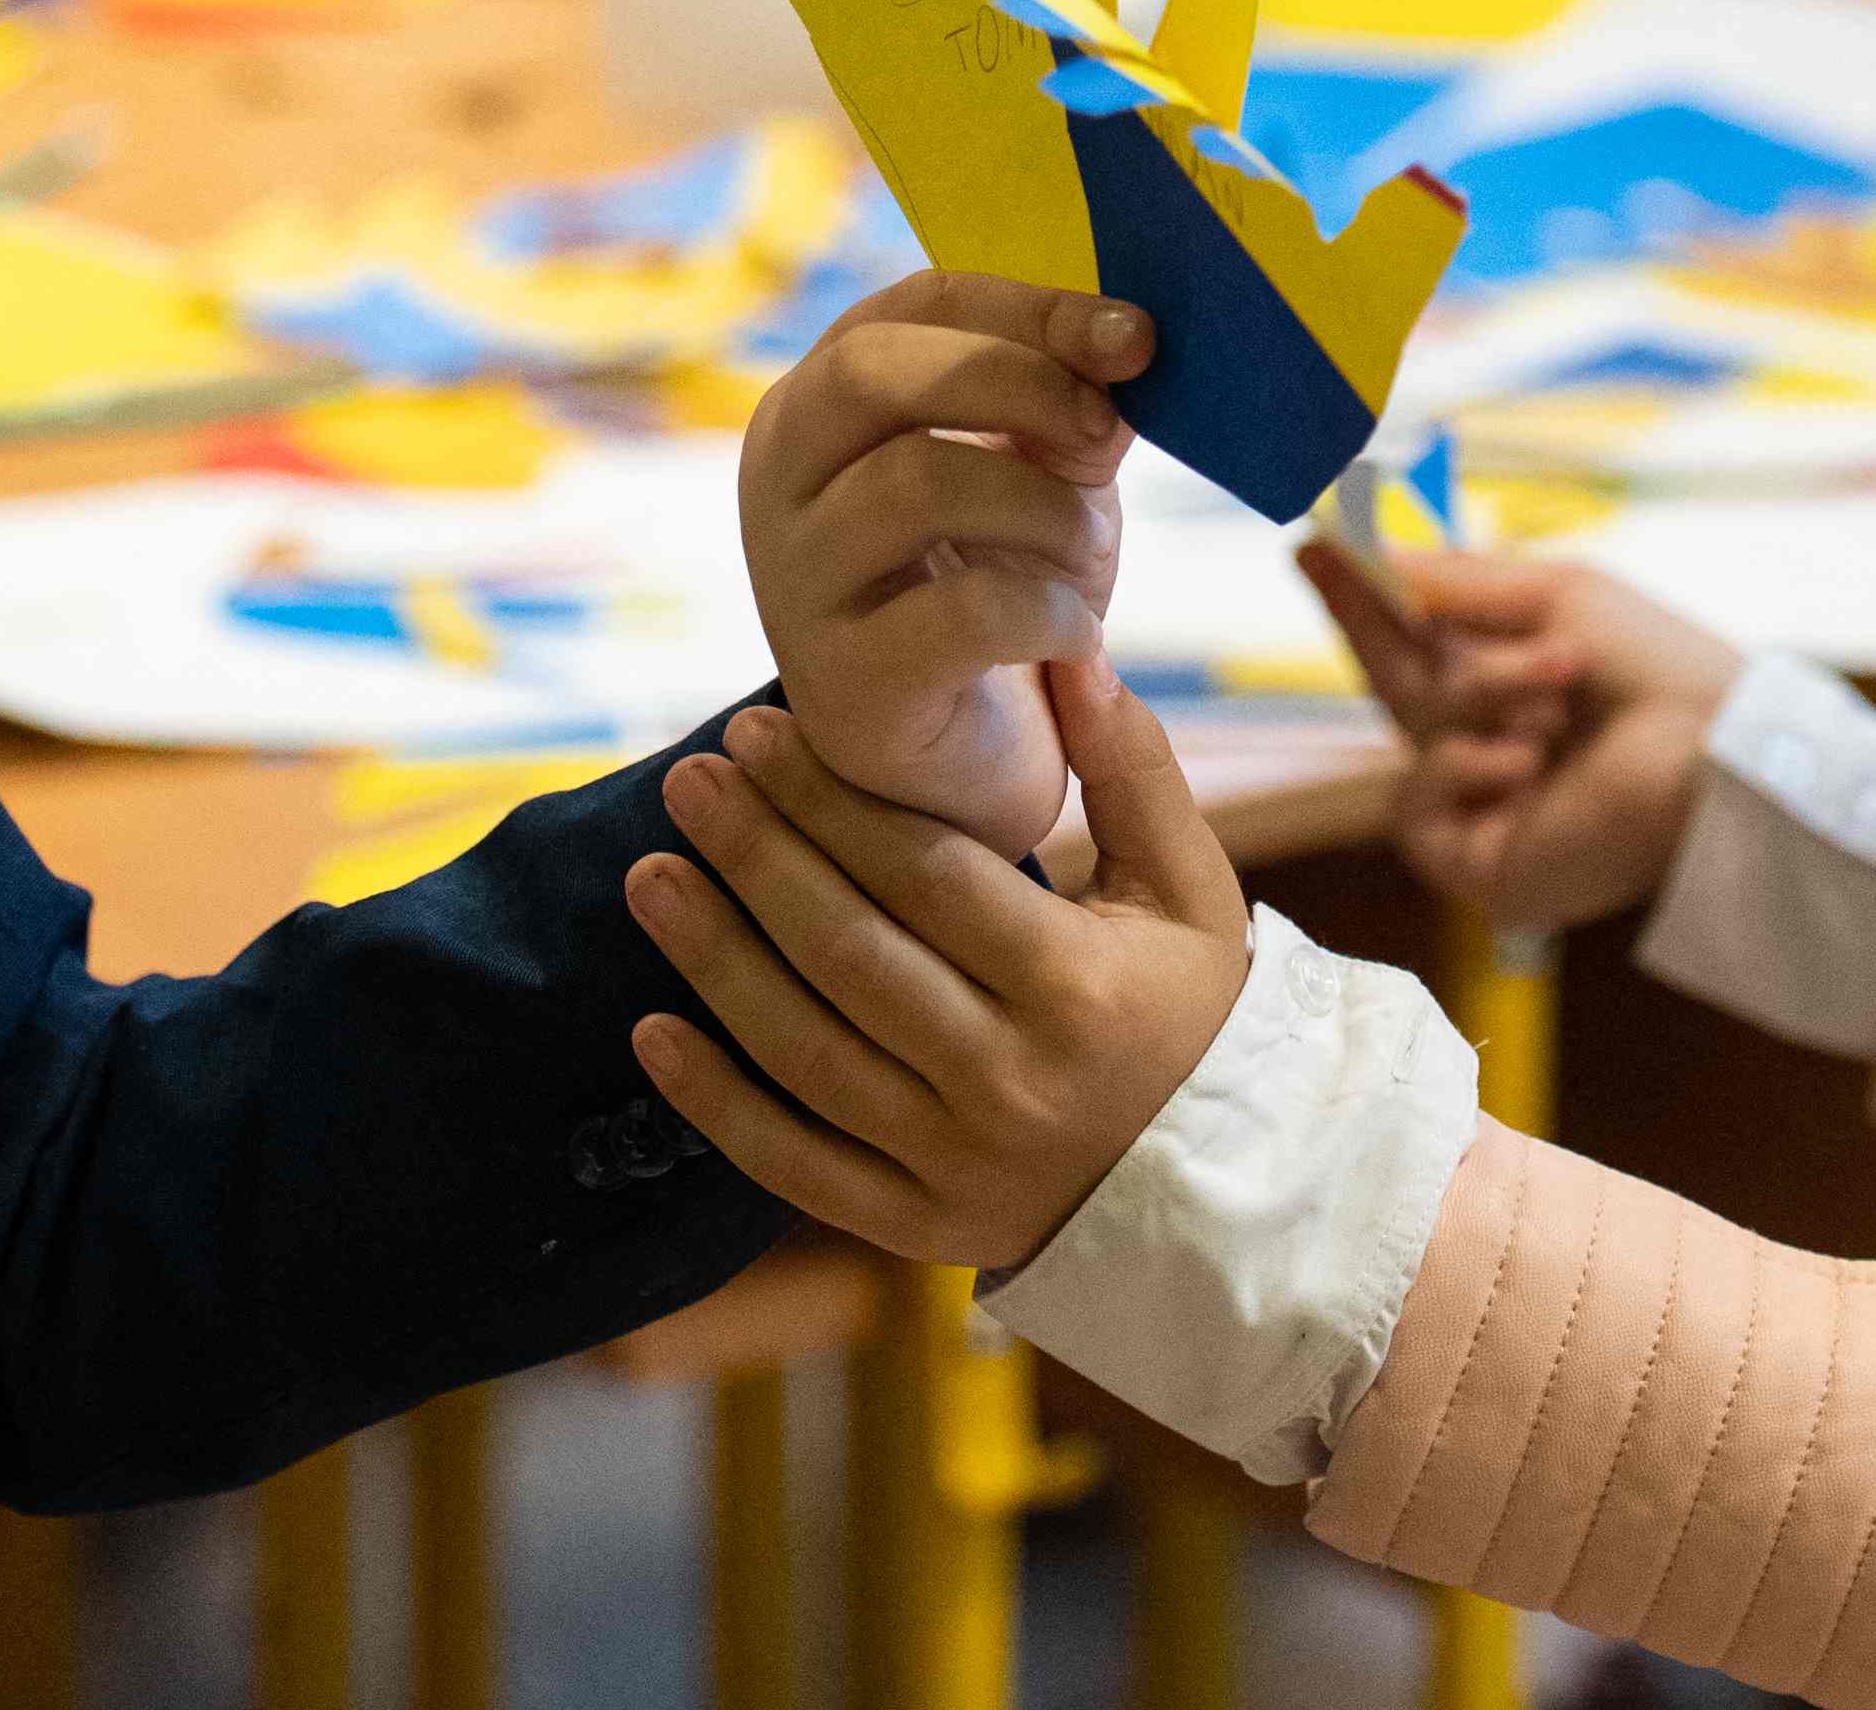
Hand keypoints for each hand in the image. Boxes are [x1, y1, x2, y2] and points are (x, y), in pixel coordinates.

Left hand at [628, 668, 1248, 1270]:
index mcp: (1078, 986)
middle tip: (690, 783)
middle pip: (851, 956)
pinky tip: (651, 1031)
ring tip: (650, 875)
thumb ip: (1131, 768)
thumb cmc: (1196, 1014)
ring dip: (715, 959)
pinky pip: (794, 1166)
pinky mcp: (917, 1226)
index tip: (760, 732)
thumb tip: (1072, 648)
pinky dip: (716, 1103)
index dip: (832, 800)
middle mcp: (1010, 1080)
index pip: (928, 877)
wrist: (1225, 1195)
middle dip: (757, 858)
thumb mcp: (1190, 889)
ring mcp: (956, 1162)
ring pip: (807, 1053)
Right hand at [744, 271, 1155, 854]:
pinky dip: (1050, 611)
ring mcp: (793, 581)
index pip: (913, 303)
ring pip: (916, 480)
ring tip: (1088, 555)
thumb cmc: (998, 591)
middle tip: (1105, 436)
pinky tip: (1076, 634)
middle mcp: (778, 479)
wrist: (966, 766)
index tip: (1137, 338)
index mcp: (821, 403)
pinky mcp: (840, 682)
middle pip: (871, 370)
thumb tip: (1128, 340)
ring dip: (1046, 509)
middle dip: (1019, 383)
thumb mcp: (1040, 476)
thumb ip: (1067, 405)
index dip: (1033, 307)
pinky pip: (962, 611)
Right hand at [1301, 548, 1739, 933]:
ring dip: (1486, 689)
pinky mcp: (1480, 867)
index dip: (1369, 601)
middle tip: (1316, 551)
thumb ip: (1454, 581)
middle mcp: (1502, 748)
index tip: (1317, 549)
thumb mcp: (1553, 596)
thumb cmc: (1659, 670)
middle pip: (1402, 684)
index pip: (1426, 645)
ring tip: (1563, 683)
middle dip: (1365, 620)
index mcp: (1525, 690)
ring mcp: (1489, 809)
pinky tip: (1525, 764)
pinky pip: (1415, 805)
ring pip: (1419, 729)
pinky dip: (1463, 769)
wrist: (1715, 756)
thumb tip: (1367, 552)